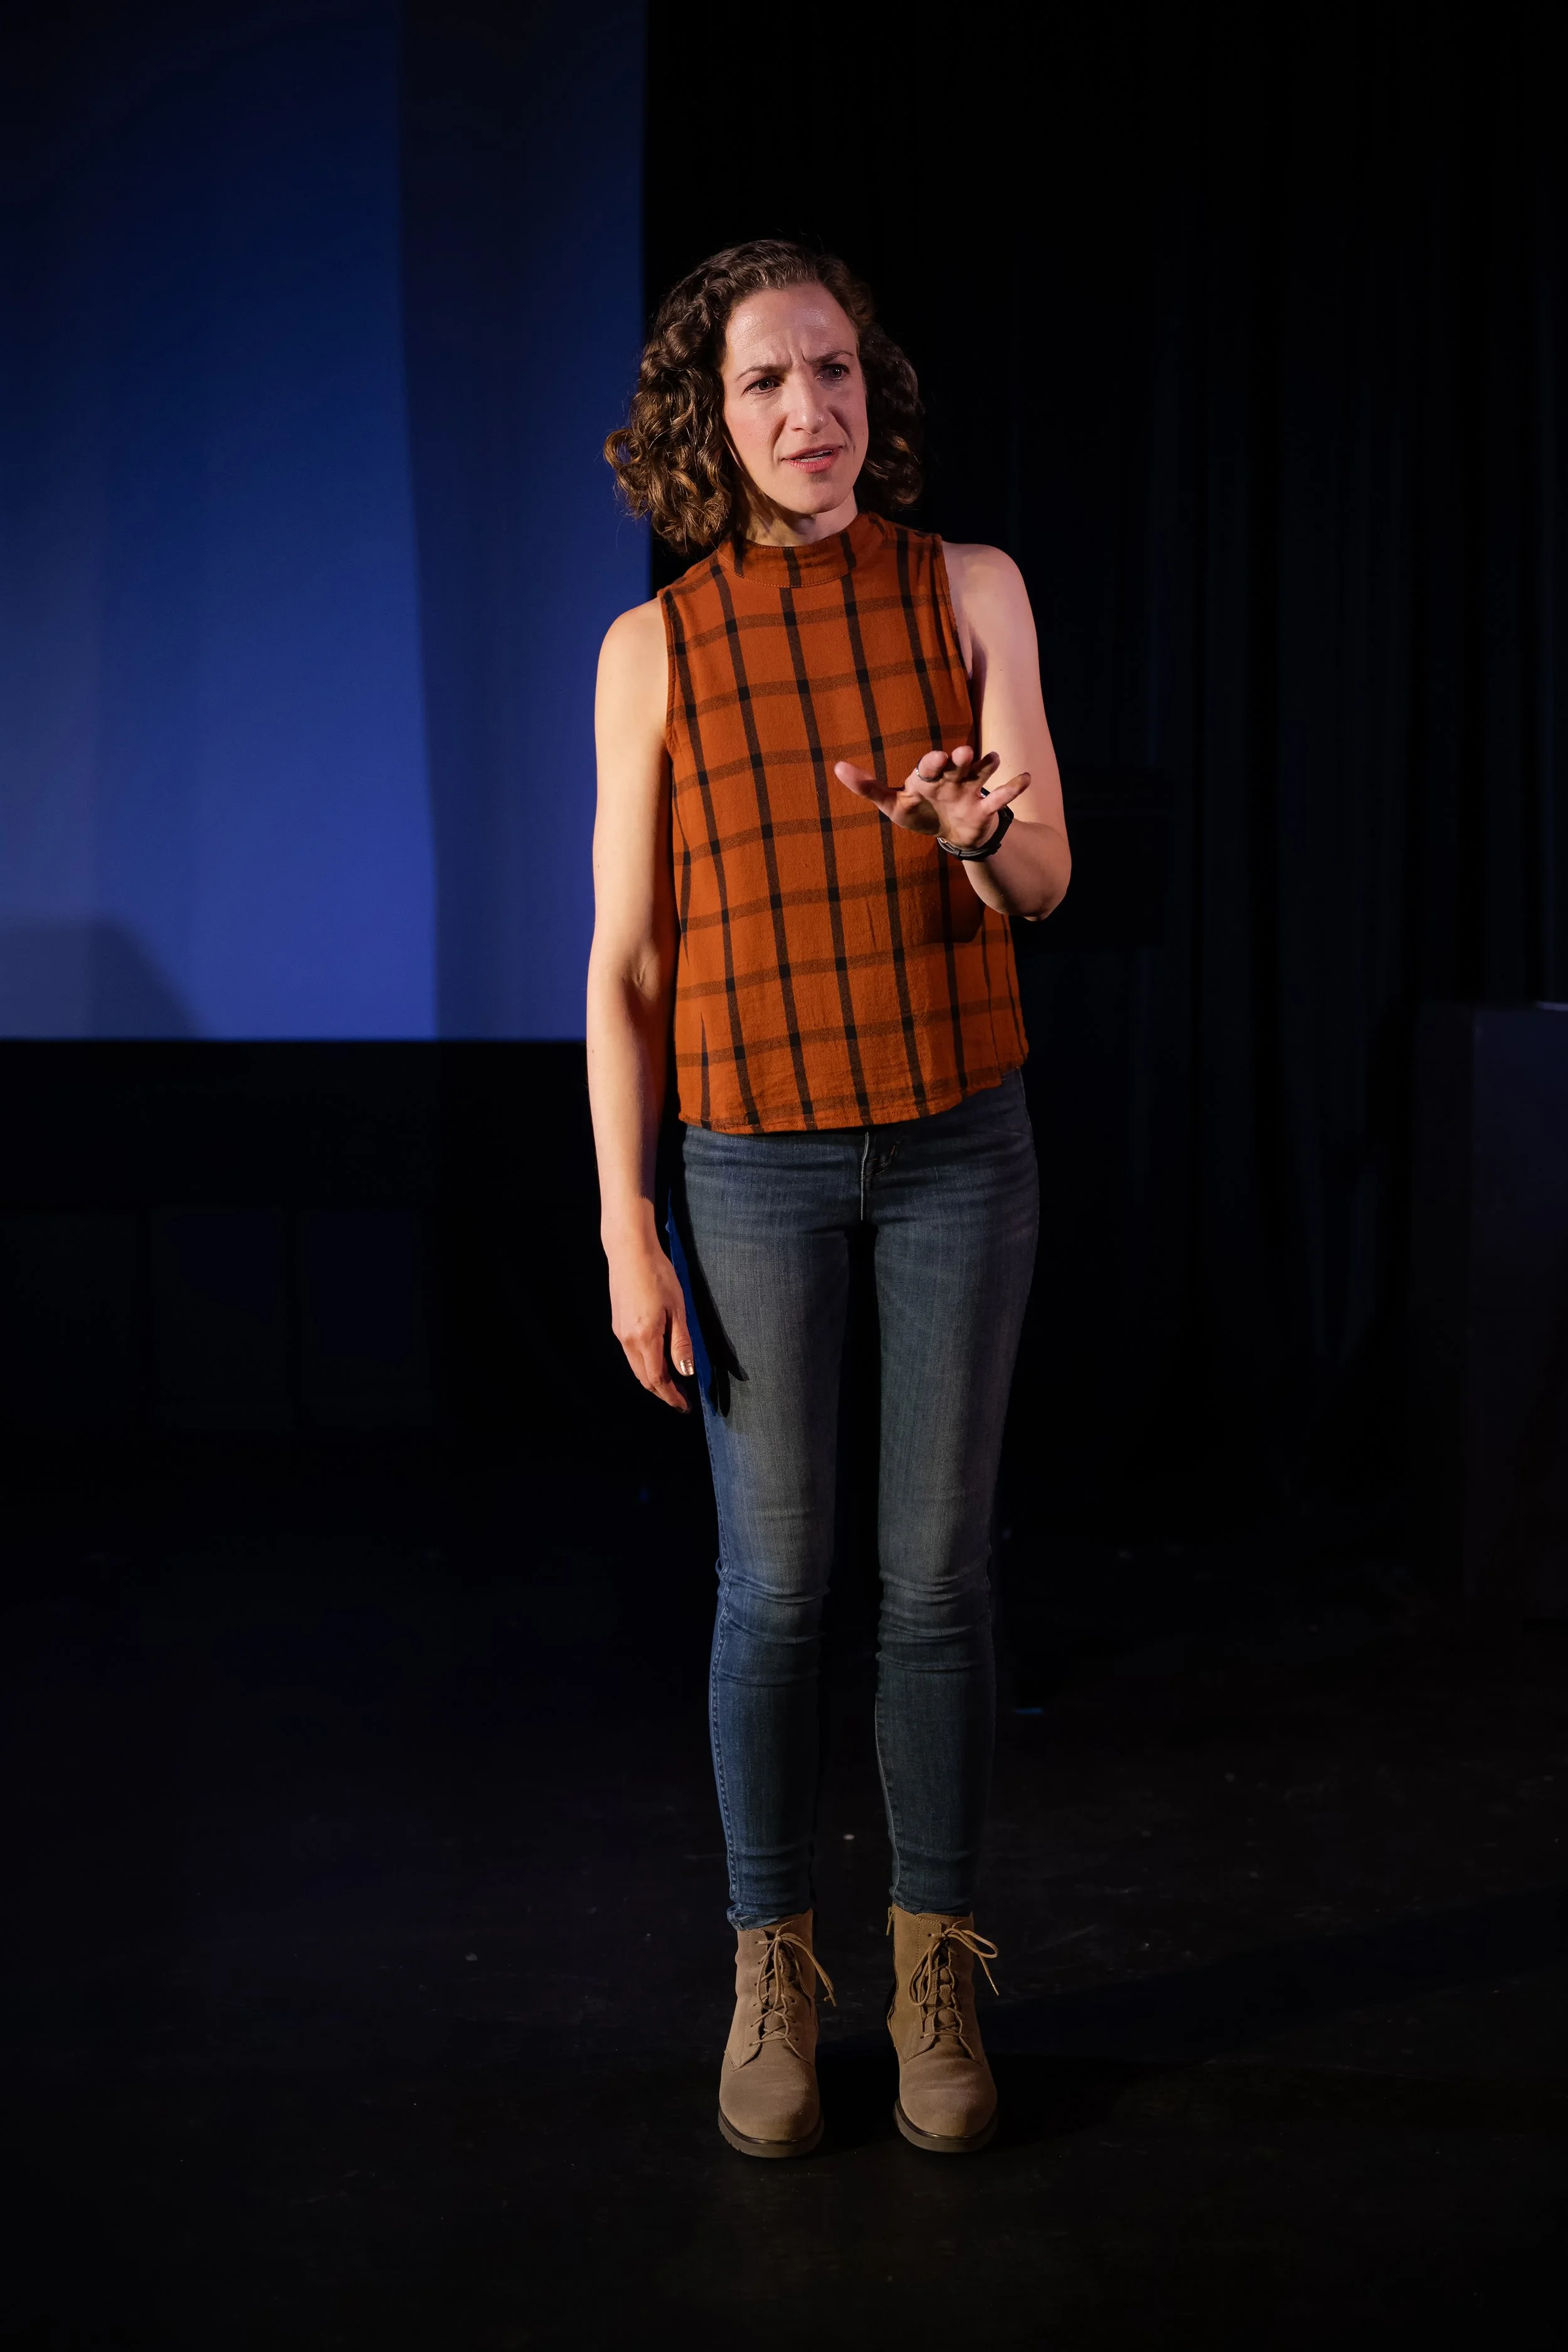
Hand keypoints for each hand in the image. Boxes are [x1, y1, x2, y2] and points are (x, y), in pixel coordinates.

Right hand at [607, 1240, 694, 1411]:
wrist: (629, 1251)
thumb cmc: (658, 1275)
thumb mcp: (677, 1309)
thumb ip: (680, 1344)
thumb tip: (686, 1373)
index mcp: (645, 1338)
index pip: (658, 1379)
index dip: (671, 1397)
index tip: (684, 1407)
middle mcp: (628, 1340)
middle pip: (644, 1378)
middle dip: (662, 1392)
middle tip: (680, 1399)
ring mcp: (620, 1332)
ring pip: (636, 1367)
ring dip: (653, 1379)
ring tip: (672, 1383)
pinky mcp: (617, 1323)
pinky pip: (631, 1354)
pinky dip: (645, 1364)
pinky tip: (657, 1359)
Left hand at [832, 744, 1030, 849]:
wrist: (950, 832)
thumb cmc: (920, 812)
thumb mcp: (893, 804)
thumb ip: (868, 788)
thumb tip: (837, 768)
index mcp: (929, 776)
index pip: (930, 765)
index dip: (932, 762)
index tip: (934, 760)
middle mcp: (952, 777)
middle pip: (957, 763)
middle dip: (960, 758)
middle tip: (961, 754)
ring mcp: (971, 790)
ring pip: (981, 773)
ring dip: (987, 765)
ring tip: (994, 759)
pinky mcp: (986, 808)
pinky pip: (1002, 797)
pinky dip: (1015, 787)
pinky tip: (1026, 778)